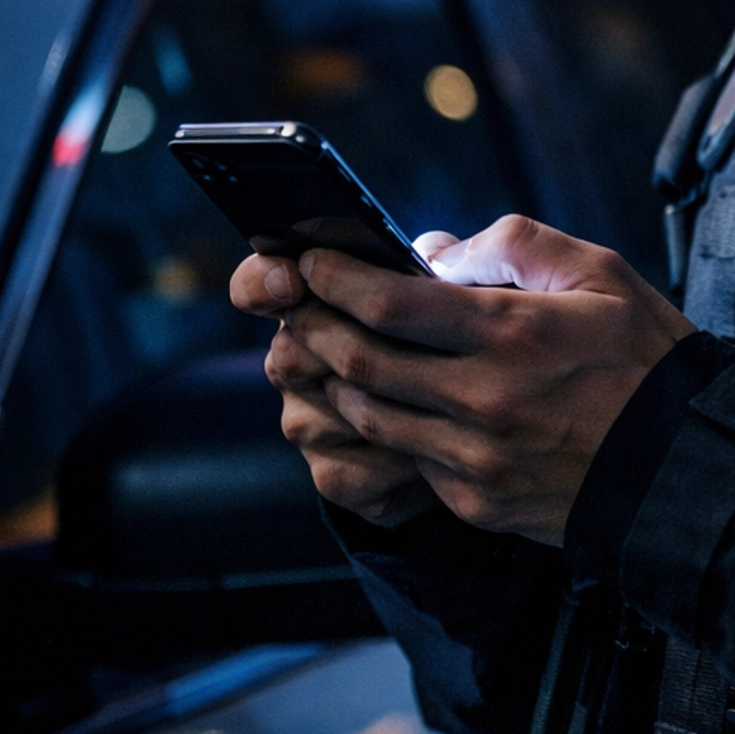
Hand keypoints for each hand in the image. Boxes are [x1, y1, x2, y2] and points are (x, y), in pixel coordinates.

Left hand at [233, 219, 691, 544]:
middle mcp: (484, 400)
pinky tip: (387, 400)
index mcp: (514, 334)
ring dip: (338, 378)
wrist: (688, 471)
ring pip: (370, 416)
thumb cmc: (649, 361)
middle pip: (360, 361)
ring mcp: (476, 459)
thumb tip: (435, 250)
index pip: (389, 303)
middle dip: (316, 324)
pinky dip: (387, 424)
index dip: (336, 277)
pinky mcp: (477, 501)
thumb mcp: (600, 275)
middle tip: (301, 299)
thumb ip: (514, 246)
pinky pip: (407, 459)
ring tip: (329, 347)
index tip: (313, 258)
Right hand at [233, 241, 448, 525]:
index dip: (262, 281)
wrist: (478, 422)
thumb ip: (436, 260)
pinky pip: (349, 471)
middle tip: (415, 348)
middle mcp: (295, 360)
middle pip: (290, 353)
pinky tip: (436, 449)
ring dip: (384, 409)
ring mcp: (306, 420)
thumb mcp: (455, 283)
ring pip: (319, 415)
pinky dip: (397, 460)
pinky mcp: (332, 474)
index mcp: (312, 301)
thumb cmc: (461, 334)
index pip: (256, 285)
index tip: (293, 278)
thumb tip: (433, 258)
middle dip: (352, 351)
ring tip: (443, 402)